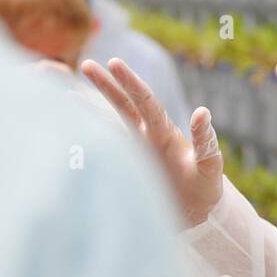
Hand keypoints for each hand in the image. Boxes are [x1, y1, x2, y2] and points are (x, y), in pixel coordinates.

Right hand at [81, 57, 222, 227]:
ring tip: (67, 94)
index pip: (144, 100)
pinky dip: (87, 144)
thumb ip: (205, 140)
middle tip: (87, 64)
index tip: (113, 62)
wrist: (196, 214)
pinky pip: (103, 154)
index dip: (129, 82)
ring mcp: (133, 153)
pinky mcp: (125, 171)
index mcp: (164, 132)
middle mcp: (146, 137)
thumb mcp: (209, 165)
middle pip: (122, 106)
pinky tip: (70, 134)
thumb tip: (202, 111)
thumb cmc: (205, 187)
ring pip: (108, 126)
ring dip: (89, 111)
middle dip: (105, 85)